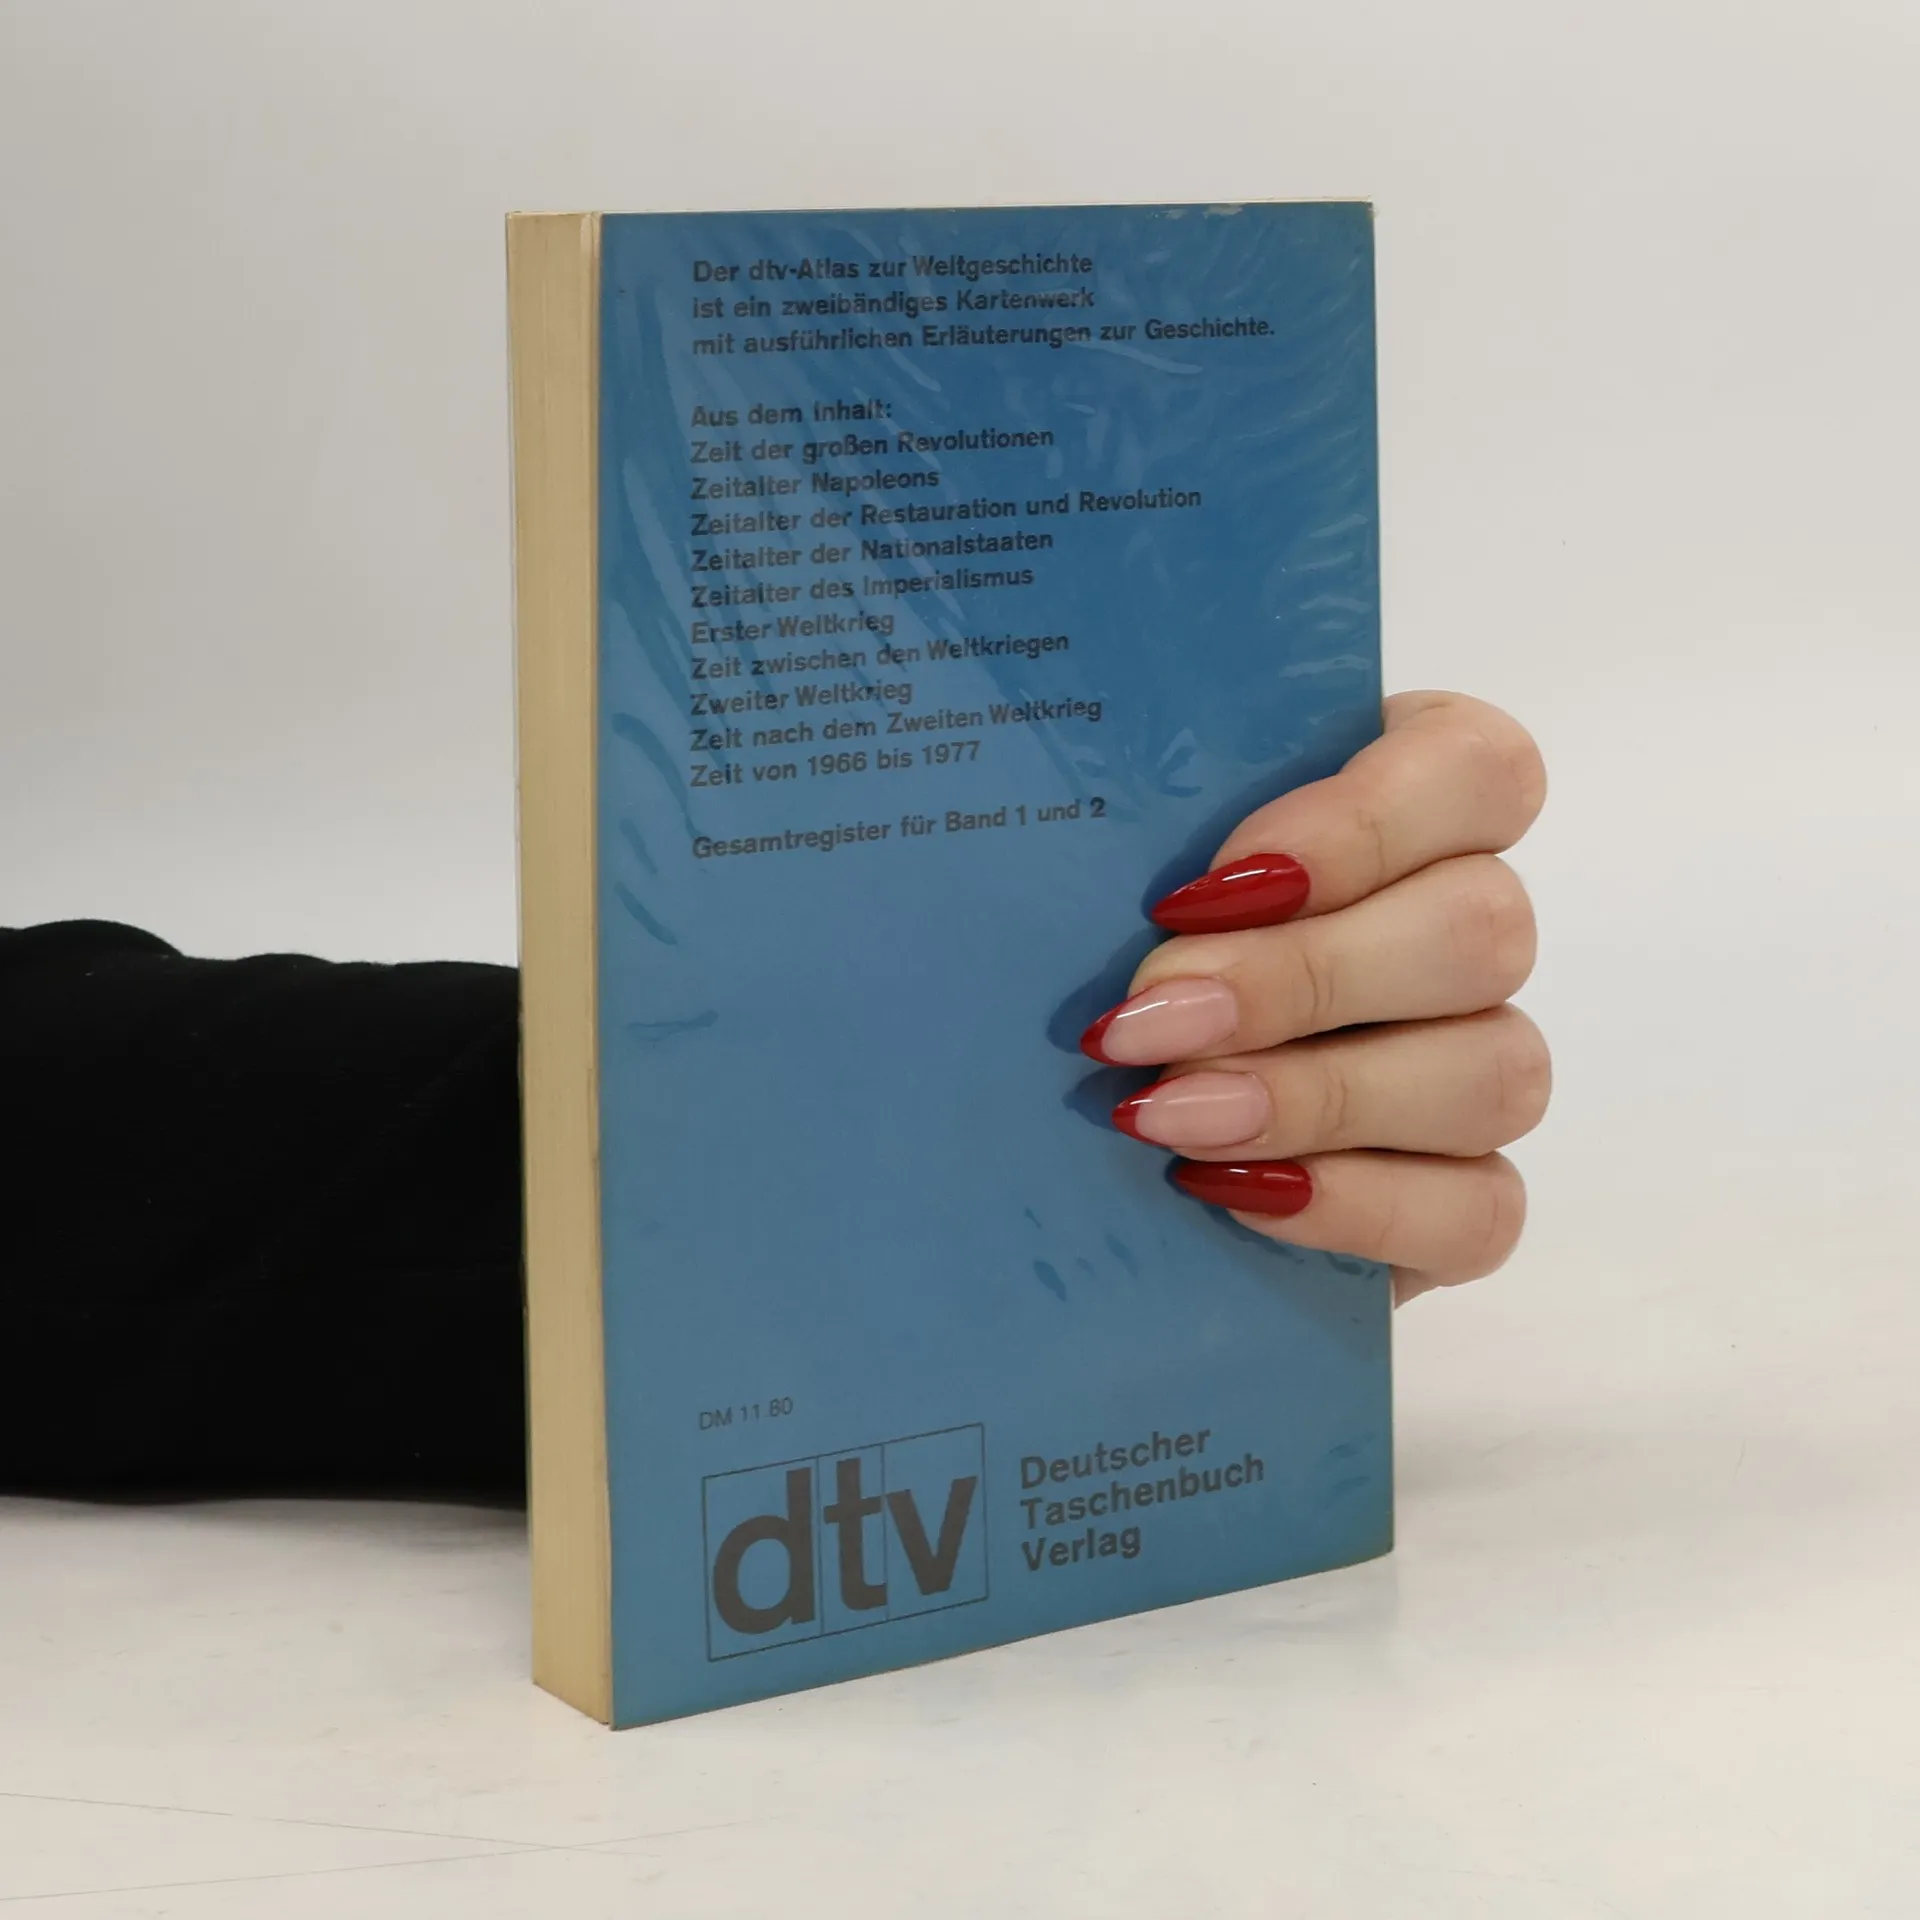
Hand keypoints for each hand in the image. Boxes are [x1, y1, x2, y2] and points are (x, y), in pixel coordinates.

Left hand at [1082, 692, 1548, 1305]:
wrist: (1102, 1115)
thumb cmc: (1106, 946)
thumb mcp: (1116, 861)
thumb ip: (1141, 831)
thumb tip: (1085, 859)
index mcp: (1415, 800)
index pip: (1478, 767)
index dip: (1363, 824)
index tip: (1208, 883)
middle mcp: (1472, 923)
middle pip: (1483, 930)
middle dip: (1300, 979)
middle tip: (1149, 1016)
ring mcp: (1487, 1062)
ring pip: (1495, 1072)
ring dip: (1319, 1098)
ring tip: (1167, 1116)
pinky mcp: (1472, 1195)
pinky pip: (1479, 1209)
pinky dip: (1354, 1205)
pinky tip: (1231, 1188)